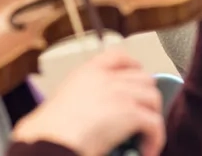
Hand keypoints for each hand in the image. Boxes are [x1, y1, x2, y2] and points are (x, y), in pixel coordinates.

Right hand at [11, 50, 164, 155]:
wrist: (49, 141)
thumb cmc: (46, 132)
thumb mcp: (57, 105)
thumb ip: (77, 102)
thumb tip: (86, 117)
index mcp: (86, 73)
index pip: (117, 56)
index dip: (133, 65)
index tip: (138, 74)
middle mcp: (105, 78)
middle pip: (143, 77)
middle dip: (147, 96)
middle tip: (144, 113)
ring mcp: (119, 93)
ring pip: (153, 98)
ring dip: (153, 117)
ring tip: (145, 136)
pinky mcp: (130, 113)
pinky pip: (155, 123)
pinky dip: (156, 139)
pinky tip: (147, 150)